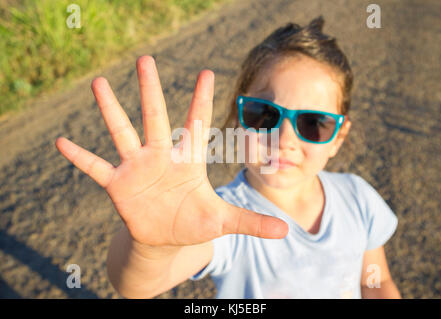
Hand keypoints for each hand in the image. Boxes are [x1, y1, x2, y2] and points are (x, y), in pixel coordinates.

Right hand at [55, 56, 287, 246]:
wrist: (165, 238)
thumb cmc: (194, 221)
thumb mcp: (223, 221)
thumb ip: (251, 222)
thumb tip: (286, 232)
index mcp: (188, 160)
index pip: (196, 124)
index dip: (200, 99)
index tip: (206, 71)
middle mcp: (161, 157)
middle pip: (156, 118)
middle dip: (151, 90)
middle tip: (145, 59)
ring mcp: (138, 168)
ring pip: (123, 133)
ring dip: (110, 110)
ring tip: (99, 82)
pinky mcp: (119, 186)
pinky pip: (97, 168)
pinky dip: (81, 157)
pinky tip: (62, 142)